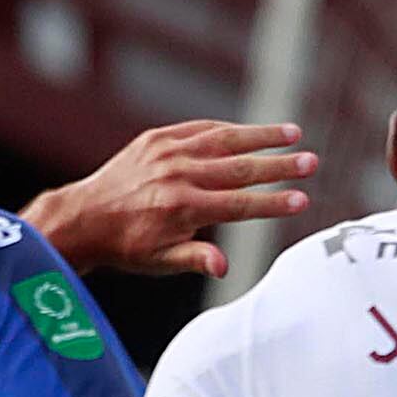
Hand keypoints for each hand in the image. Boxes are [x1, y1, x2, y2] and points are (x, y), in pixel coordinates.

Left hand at [25, 120, 316, 278]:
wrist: (85, 216)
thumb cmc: (129, 245)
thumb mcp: (161, 260)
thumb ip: (195, 258)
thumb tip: (223, 267)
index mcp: (182, 208)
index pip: (239, 204)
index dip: (273, 202)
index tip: (303, 199)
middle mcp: (177, 175)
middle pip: (239, 168)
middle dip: (279, 165)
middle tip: (311, 162)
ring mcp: (167, 152)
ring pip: (223, 140)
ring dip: (261, 136)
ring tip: (294, 134)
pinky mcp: (157, 138)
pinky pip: (199, 130)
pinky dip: (227, 129)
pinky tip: (250, 132)